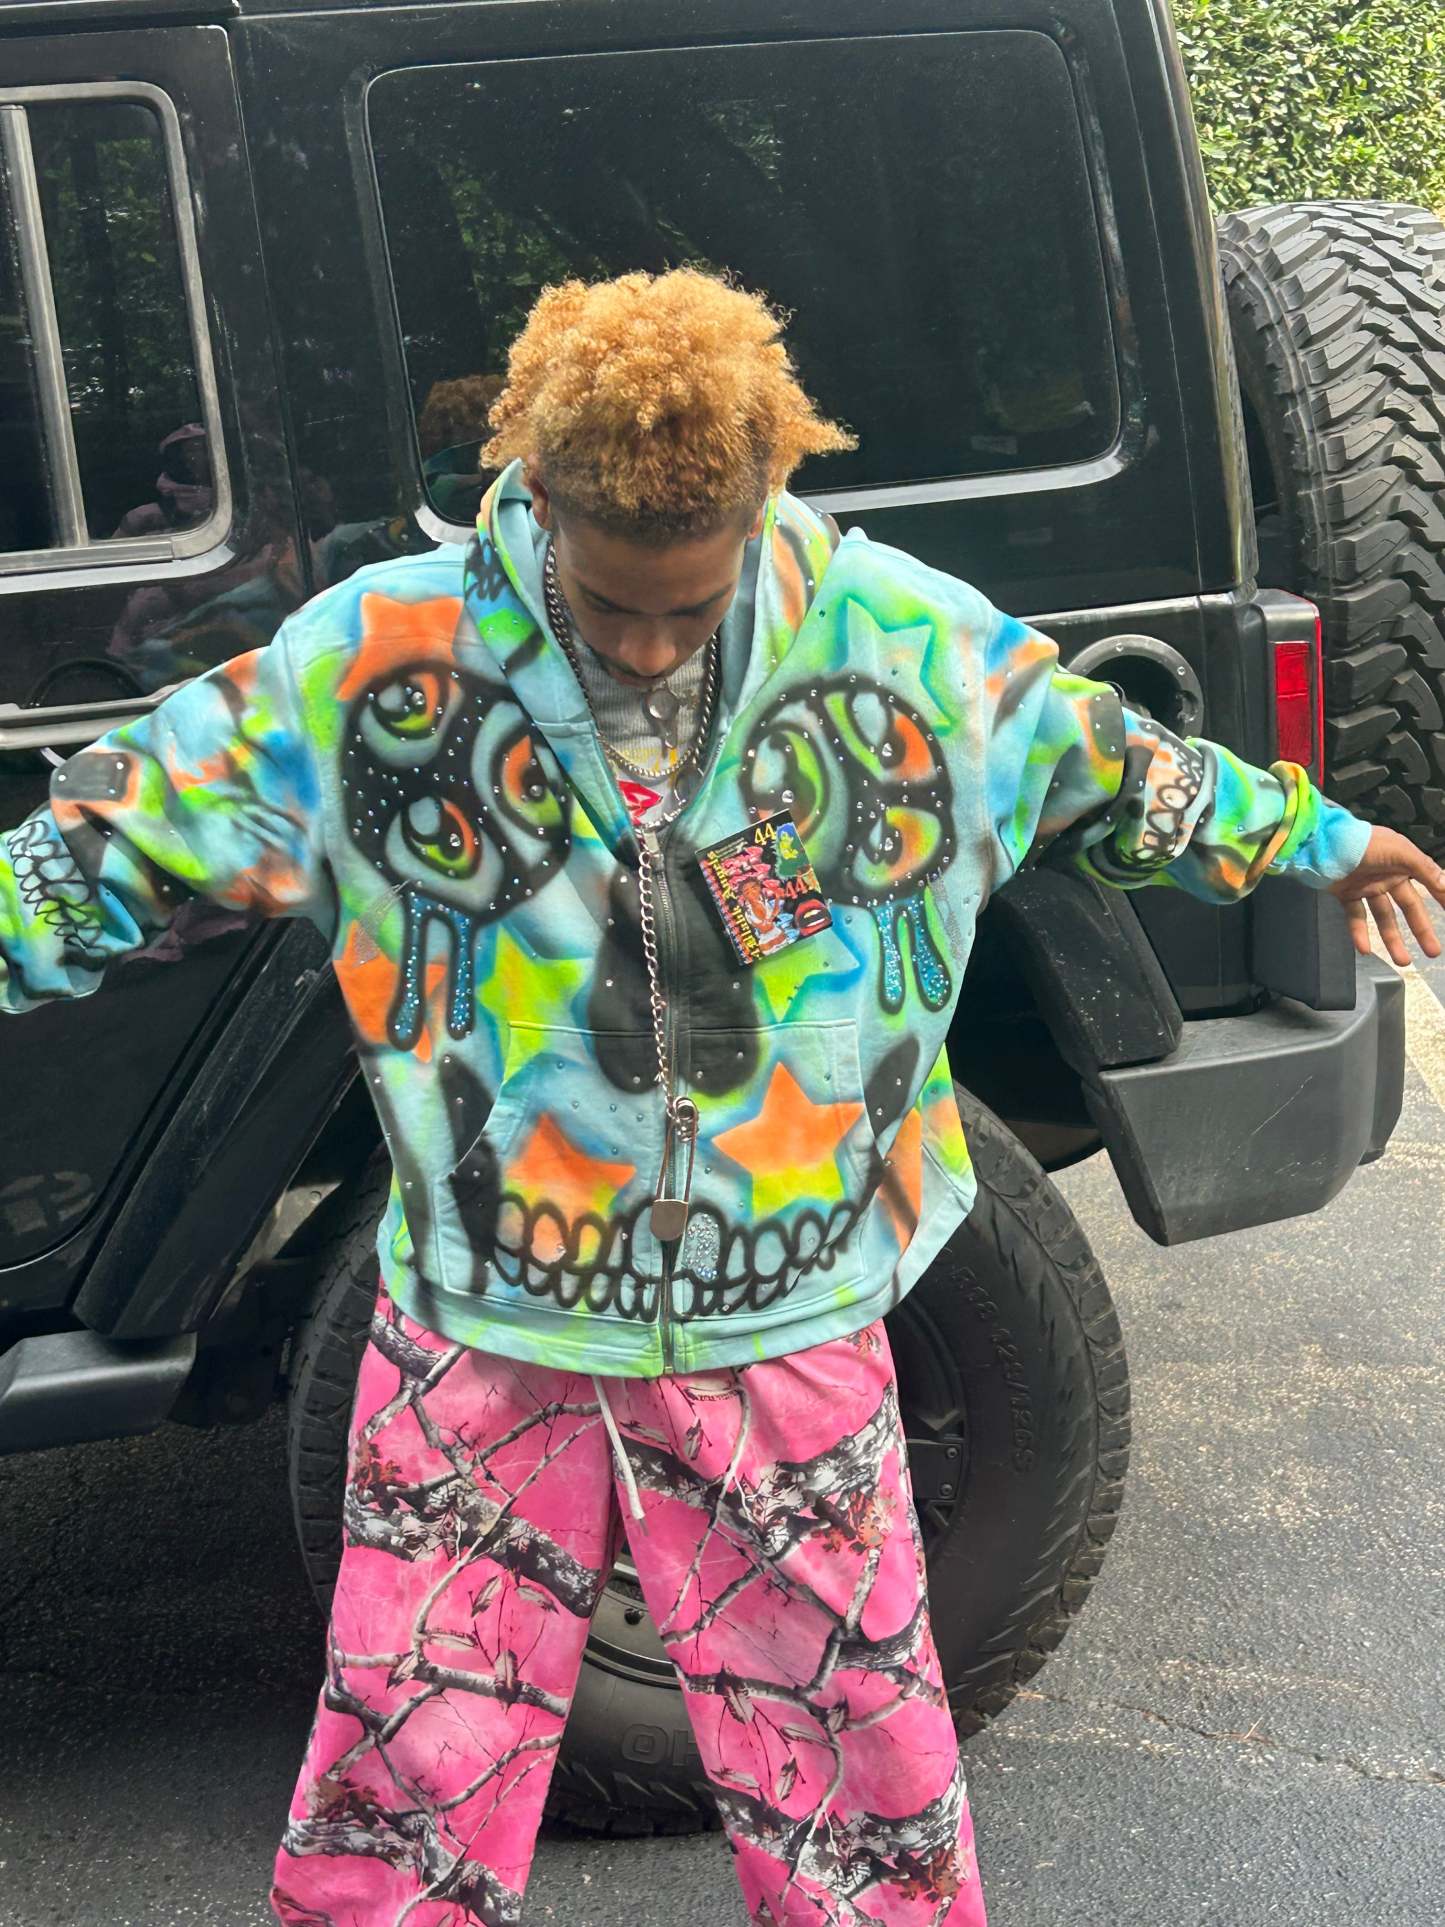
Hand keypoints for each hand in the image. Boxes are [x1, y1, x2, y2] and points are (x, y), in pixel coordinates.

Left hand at [1329, 827, 1444, 964]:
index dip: (1442, 899)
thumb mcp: (1401, 852)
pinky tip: (1365, 950)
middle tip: (1433, 952)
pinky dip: (1359, 934)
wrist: (1324, 844)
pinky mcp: (1346, 895)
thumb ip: (1425, 870)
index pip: (1428, 884)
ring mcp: (1366, 887)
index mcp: (1403, 864)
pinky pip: (1355, 917)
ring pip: (1383, 918)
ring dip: (1393, 940)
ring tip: (1402, 962)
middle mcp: (1387, 877)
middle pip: (1408, 907)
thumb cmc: (1366, 845)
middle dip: (1421, 930)